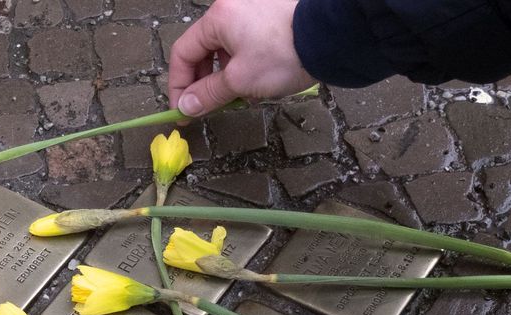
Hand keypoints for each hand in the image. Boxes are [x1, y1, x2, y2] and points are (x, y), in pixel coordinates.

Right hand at [168, 0, 315, 116]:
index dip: (179, 85)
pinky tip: (259, 81)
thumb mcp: (239, 80)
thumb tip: (186, 106)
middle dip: (205, 81)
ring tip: (240, 96)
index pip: (183, 53)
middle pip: (204, 49)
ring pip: (227, 48)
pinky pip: (247, 42)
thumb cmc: (284, 54)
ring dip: (226, 75)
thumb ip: (208, 94)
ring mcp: (254, 9)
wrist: (331, 37)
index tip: (184, 109)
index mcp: (218, 18)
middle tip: (209, 106)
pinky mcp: (272, 16)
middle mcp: (232, 7)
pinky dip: (245, 63)